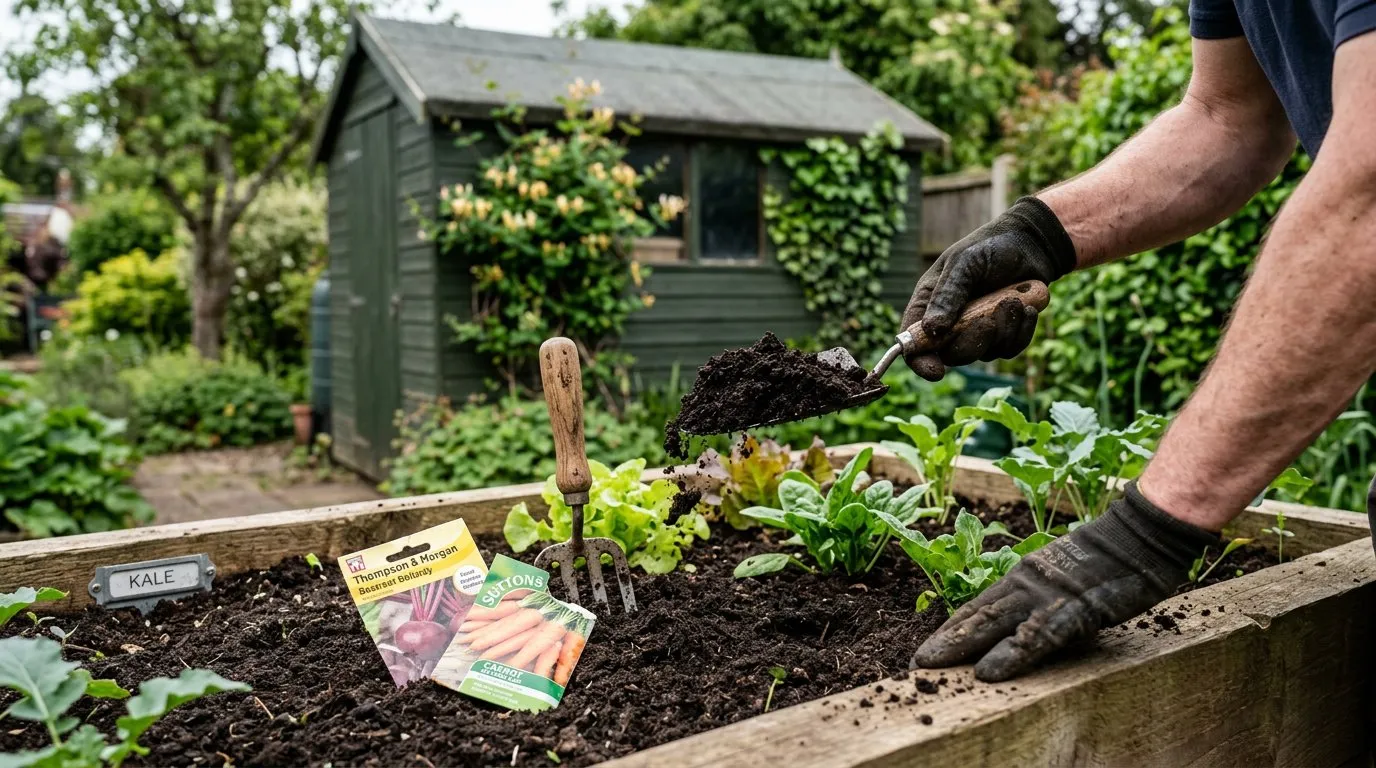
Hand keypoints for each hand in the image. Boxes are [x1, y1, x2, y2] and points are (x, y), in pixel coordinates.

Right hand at [902, 196, 1076, 379]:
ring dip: (1003, 331)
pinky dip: (1021, 331)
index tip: (936, 371)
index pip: (914, 343)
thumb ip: (948, 294)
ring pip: (984, 354)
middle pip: (951, 355)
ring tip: (1014, 301)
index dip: (920, 361)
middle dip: (972, 342)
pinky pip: (1010, 349)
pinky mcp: (1003, 335)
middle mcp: (949, 323)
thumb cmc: (990, 247)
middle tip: (990, 319)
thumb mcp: (965, 263)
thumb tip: (931, 330)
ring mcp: (977, 331)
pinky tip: (1026, 308)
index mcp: (928, 304)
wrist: (1031, 245)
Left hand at [911, 483, 1218, 681]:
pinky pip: (1037, 637)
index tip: (928, 649)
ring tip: (933, 668)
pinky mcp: (1073, 609)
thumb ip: (1039, 600)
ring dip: (961, 647)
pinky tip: (989, 672)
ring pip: (995, 624)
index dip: (951, 628)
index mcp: (1023, 576)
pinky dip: (1010, 655)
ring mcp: (1047, 595)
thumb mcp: (1063, 578)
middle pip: (976, 614)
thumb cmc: (1106, 561)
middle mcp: (1025, 583)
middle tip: (916, 664)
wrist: (1139, 537)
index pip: (978, 606)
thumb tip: (1018, 628)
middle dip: (945, 641)